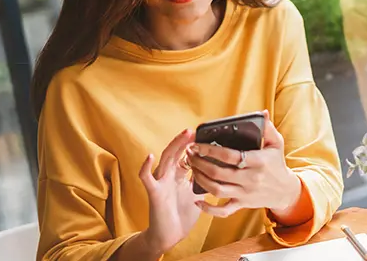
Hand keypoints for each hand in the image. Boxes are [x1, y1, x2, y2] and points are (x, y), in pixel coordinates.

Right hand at [138, 129, 204, 255]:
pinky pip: (147, 178)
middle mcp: (169, 176)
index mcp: (179, 176)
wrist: (170, 235)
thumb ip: (204, 180)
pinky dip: (145, 167)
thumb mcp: (198, 194)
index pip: (185, 155)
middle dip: (184, 141)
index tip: (204, 135)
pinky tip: (149, 156)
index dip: (193, 145)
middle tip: (194, 130)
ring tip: (183, 135)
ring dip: (174, 146)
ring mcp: (160, 183)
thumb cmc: (183, 215)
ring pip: (165, 160)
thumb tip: (221, 169)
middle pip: (176, 153)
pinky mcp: (154, 193)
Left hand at [187, 110, 301, 218]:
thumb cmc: (277, 164)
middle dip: (200, 163)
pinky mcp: (242, 205)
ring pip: (217, 190)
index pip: (231, 156)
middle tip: (190, 154)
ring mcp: (245, 194)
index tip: (197, 144)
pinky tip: (197, 200)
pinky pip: (223, 211)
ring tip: (192, 168)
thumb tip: (263, 113)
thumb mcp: (277, 144)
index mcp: (258, 161)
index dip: (211, 150)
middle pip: (219, 173)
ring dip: (200, 180)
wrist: (285, 191)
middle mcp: (251, 179)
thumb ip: (268, 128)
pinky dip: (209, 209)